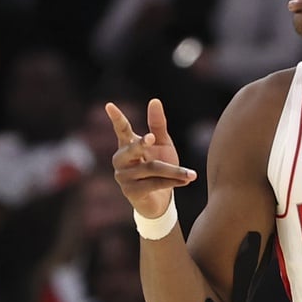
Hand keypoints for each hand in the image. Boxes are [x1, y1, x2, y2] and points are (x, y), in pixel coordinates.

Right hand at [108, 98, 196, 219]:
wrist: (161, 201)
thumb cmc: (160, 168)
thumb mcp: (162, 145)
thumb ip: (157, 125)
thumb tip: (154, 100)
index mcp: (127, 145)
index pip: (121, 130)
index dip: (116, 118)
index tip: (109, 106)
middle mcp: (121, 160)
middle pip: (132, 149)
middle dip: (142, 143)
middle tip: (152, 137)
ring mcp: (123, 177)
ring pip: (152, 168)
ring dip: (174, 171)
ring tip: (192, 174)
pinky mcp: (131, 192)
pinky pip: (155, 183)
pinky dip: (172, 182)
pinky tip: (186, 181)